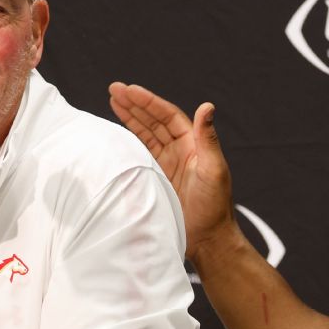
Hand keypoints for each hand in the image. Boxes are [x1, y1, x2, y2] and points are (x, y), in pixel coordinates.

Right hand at [109, 82, 237, 258]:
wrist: (207, 239)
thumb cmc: (215, 206)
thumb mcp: (213, 170)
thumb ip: (208, 139)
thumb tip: (207, 106)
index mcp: (194, 144)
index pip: (168, 116)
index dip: (149, 102)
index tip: (129, 90)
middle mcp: (180, 150)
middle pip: (154, 121)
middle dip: (135, 104)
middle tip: (114, 89)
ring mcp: (168, 164)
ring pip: (146, 135)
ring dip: (130, 118)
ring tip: (113, 101)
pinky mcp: (157, 179)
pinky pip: (141, 154)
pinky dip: (129, 141)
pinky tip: (116, 132)